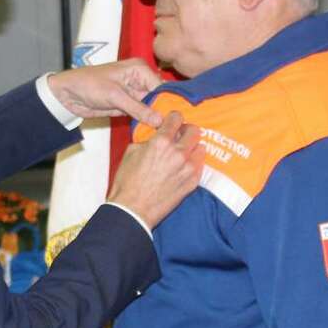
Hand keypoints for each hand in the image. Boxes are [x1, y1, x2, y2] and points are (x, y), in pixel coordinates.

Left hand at [46, 59, 165, 127]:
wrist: (67, 93)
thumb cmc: (88, 84)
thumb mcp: (114, 96)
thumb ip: (138, 108)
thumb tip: (160, 120)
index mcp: (139, 69)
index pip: (162, 87)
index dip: (169, 103)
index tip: (179, 120)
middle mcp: (140, 80)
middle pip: (159, 98)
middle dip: (164, 113)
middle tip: (175, 130)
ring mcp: (134, 94)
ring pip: (152, 109)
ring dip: (155, 120)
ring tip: (166, 134)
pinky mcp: (128, 106)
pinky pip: (141, 116)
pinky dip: (146, 123)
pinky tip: (153, 133)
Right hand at [107, 111, 202, 229]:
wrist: (132, 209)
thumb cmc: (127, 182)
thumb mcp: (131, 151)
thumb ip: (148, 140)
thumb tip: (157, 137)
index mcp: (161, 142)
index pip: (176, 118)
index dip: (174, 118)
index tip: (173, 121)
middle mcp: (178, 153)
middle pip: (194, 131)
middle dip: (186, 131)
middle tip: (180, 136)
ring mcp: (188, 168)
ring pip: (201, 148)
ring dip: (192, 148)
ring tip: (183, 154)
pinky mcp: (193, 182)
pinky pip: (200, 165)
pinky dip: (193, 163)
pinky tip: (183, 168)